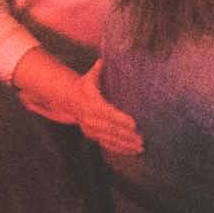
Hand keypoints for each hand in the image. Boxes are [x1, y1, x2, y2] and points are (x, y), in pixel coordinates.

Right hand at [13, 54, 149, 158]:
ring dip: (126, 145)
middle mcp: (91, 120)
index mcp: (92, 104)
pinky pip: (107, 145)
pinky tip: (133, 152)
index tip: (134, 124)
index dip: (121, 119)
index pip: (108, 113)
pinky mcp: (94, 137)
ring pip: (110, 140)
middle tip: (142, 139)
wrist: (71, 101)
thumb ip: (98, 70)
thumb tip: (103, 60)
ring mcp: (92, 130)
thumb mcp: (90, 77)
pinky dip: (120, 149)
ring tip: (140, 147)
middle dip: (127, 135)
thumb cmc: (86, 86)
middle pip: (111, 129)